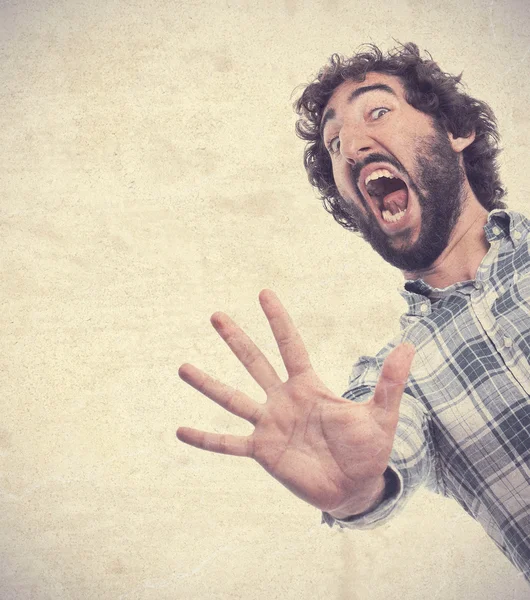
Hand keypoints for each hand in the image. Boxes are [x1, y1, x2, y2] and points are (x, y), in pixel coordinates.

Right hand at [177, 289, 414, 514]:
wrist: (354, 488)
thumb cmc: (367, 449)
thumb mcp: (381, 415)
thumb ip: (391, 382)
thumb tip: (410, 345)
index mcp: (308, 385)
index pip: (290, 345)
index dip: (278, 320)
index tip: (264, 293)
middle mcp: (283, 399)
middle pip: (255, 363)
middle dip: (237, 340)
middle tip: (216, 315)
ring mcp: (269, 425)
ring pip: (233, 399)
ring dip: (209, 384)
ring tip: (183, 367)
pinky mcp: (262, 452)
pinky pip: (228, 443)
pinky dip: (205, 439)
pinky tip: (180, 431)